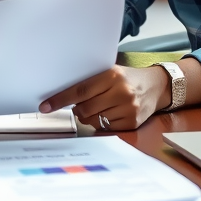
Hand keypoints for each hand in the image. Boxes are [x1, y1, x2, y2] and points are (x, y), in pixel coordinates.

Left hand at [40, 65, 169, 130]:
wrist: (156, 86)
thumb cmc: (127, 78)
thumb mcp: (110, 72)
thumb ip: (91, 81)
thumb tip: (61, 93)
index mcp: (112, 75)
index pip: (79, 90)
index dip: (60, 99)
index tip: (45, 106)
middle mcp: (121, 92)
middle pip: (84, 108)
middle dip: (77, 109)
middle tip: (80, 104)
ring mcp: (128, 109)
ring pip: (93, 120)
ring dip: (89, 116)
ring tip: (99, 107)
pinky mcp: (132, 123)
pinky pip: (105, 128)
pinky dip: (101, 123)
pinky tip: (109, 113)